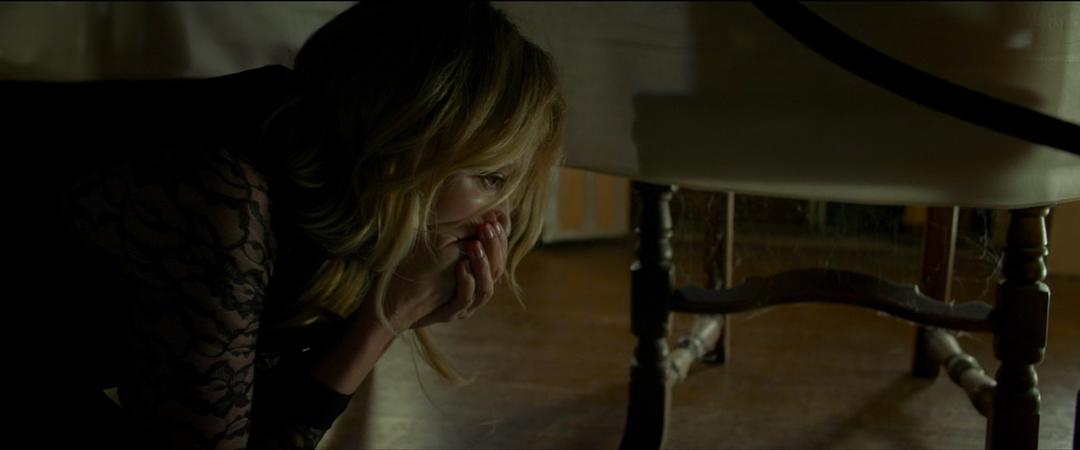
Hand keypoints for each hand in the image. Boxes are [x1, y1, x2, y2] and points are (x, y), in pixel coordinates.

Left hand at [383, 211, 510, 330]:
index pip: (500, 256)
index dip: (501, 238)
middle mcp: (476, 290)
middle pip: (497, 272)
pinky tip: (461, 265)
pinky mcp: (450, 314)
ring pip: (486, 289)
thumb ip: (468, 231)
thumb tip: (494, 212)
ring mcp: (465, 305)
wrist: (392, 294)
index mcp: (479, 273)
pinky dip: (466, 282)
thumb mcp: (445, 241)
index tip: (494, 220)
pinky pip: (464, 300)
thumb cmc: (418, 264)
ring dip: (482, 265)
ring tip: (474, 245)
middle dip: (494, 249)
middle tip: (486, 229)